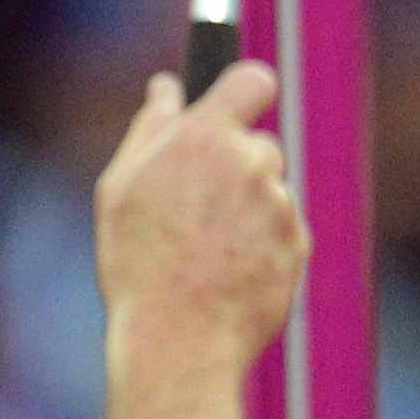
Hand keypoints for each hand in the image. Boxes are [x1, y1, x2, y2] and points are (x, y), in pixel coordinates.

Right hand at [92, 60, 307, 418]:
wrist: (180, 339)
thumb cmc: (139, 262)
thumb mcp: (121, 186)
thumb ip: (150, 128)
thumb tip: (166, 87)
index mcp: (205, 138)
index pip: (253, 79)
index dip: (245, 88)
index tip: (234, 103)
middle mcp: (252, 164)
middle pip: (258, 143)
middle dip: (234, 164)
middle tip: (195, 204)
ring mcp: (281, 206)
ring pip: (269, 190)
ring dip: (246, 207)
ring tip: (204, 249)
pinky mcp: (299, 245)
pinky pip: (282, 229)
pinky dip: (260, 243)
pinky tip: (225, 270)